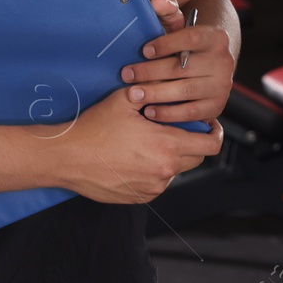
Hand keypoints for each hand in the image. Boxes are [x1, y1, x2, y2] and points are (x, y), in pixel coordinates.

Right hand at [52, 87, 221, 203]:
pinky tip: (136, 157)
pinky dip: (154, 170)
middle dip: (191, 142)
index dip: (214, 133)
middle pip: (196, 158)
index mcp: (167, 146)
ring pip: (175, 170)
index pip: (210, 144)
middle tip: (175, 128)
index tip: (208, 124)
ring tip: (148, 142)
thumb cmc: (94, 128)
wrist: (67, 157)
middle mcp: (164, 171)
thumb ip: (152, 91)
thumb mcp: (124, 99)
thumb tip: (169, 84)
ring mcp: (152, 187)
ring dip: (170, 157)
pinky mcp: (139, 197)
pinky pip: (157, 183)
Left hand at [120, 0, 234, 123]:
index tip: (143, 50)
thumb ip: (167, 11)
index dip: (165, 44)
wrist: (211, 63)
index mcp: (216, 37)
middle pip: (183, 68)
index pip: (191, 38)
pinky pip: (190, 113)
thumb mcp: (179, 24)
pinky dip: (169, 114)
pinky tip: (149, 111)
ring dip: (156, 94)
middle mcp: (223, 61)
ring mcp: (222, 86)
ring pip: (185, 91)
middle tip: (126, 75)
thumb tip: (156, 2)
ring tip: (133, 94)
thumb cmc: (187, 44)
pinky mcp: (216, 106)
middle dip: (150, 72)